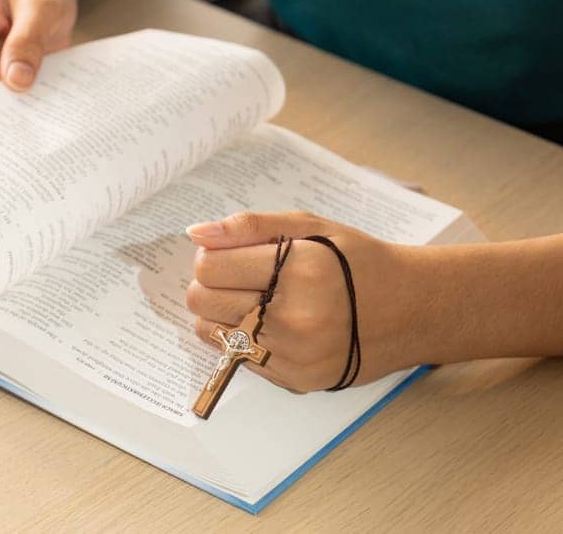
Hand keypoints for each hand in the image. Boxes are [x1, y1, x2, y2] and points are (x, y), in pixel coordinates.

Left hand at [184, 211, 427, 391]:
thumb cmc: (358, 262)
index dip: (213, 257)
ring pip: (211, 331)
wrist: (410, 310)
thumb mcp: (312, 227)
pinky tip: (271, 324)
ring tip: (255, 300)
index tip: (231, 256)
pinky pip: (236, 357)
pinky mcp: (294, 379)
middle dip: (212, 284)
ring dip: (221, 313)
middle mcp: (295, 316)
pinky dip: (243, 338)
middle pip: (202, 300)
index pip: (210, 267)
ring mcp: (294, 354)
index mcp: (299, 270)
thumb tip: (196, 234)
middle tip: (241, 278)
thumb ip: (249, 227)